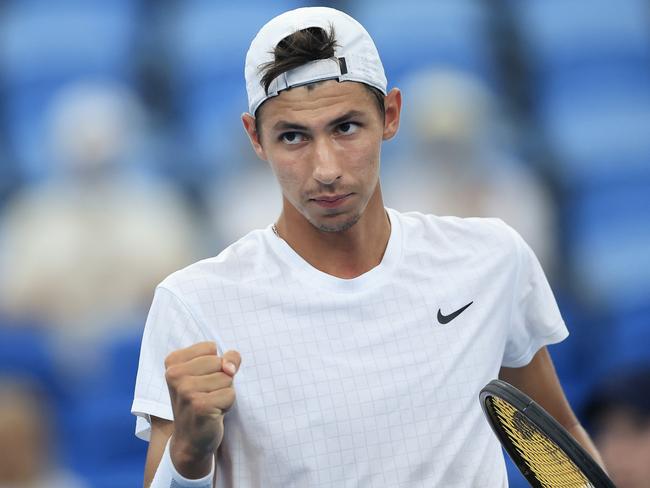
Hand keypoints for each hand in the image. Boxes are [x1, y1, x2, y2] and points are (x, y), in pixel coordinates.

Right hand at [164, 341, 240, 475]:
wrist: (190, 439)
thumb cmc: (202, 400)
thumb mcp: (211, 372)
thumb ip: (226, 358)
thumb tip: (230, 366)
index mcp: (173, 361)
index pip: (211, 348)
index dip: (214, 365)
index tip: (201, 381)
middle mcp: (174, 374)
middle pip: (219, 362)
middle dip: (221, 379)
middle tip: (206, 395)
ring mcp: (185, 391)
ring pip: (227, 378)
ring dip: (224, 392)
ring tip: (209, 403)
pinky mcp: (199, 406)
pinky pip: (230, 394)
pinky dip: (227, 405)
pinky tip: (212, 413)